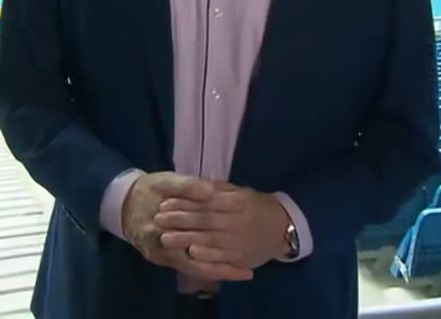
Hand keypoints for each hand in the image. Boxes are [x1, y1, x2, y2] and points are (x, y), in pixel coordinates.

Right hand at [121, 172, 252, 281]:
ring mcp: (163, 255)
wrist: (123, 202)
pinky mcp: (166, 256)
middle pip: (197, 264)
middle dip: (223, 266)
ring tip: (244, 270)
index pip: (196, 247)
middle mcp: (162, 249)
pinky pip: (191, 265)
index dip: (220, 251)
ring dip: (219, 269)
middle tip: (248, 269)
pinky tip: (227, 265)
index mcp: (161, 231)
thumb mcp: (164, 182)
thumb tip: (210, 191)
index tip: (243, 249)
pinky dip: (209, 265)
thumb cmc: (148, 190)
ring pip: (195, 267)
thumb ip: (186, 186)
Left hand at [155, 181, 291, 270]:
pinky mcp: (239, 256)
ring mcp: (237, 239)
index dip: (183, 201)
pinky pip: (219, 256)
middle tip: (157, 218)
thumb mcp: (243, 192)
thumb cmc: (259, 208)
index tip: (164, 201)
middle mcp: (236, 220)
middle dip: (178, 219)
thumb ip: (221, 189)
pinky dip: (204, 254)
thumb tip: (201, 184)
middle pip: (203, 219)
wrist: (283, 230)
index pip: (205, 200)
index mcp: (236, 201)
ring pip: (208, 239)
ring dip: (184, 238)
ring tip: (164, 237)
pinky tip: (189, 252)